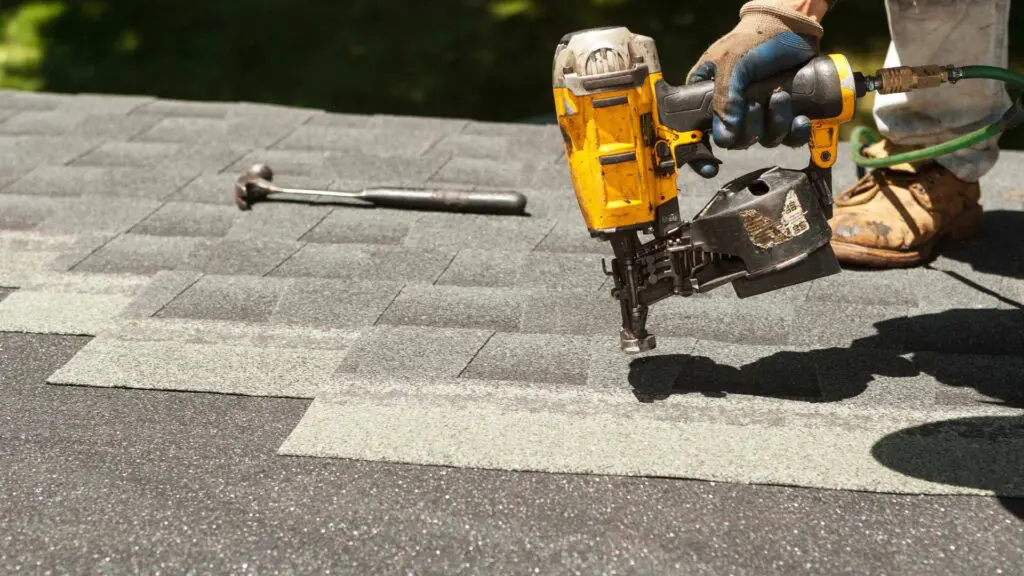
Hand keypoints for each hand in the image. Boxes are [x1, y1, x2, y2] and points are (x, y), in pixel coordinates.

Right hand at [687, 0, 825, 152]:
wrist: (793, 26)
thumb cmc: (756, 38)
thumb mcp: (733, 63)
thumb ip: (725, 98)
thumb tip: (724, 136)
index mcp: (708, 97)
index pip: (695, 133)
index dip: (699, 154)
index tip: (709, 165)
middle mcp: (732, 109)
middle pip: (735, 142)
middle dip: (750, 128)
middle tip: (756, 103)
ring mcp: (758, 113)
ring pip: (763, 140)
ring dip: (775, 125)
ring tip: (781, 97)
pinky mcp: (783, 113)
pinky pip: (787, 138)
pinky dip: (795, 132)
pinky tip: (800, 119)